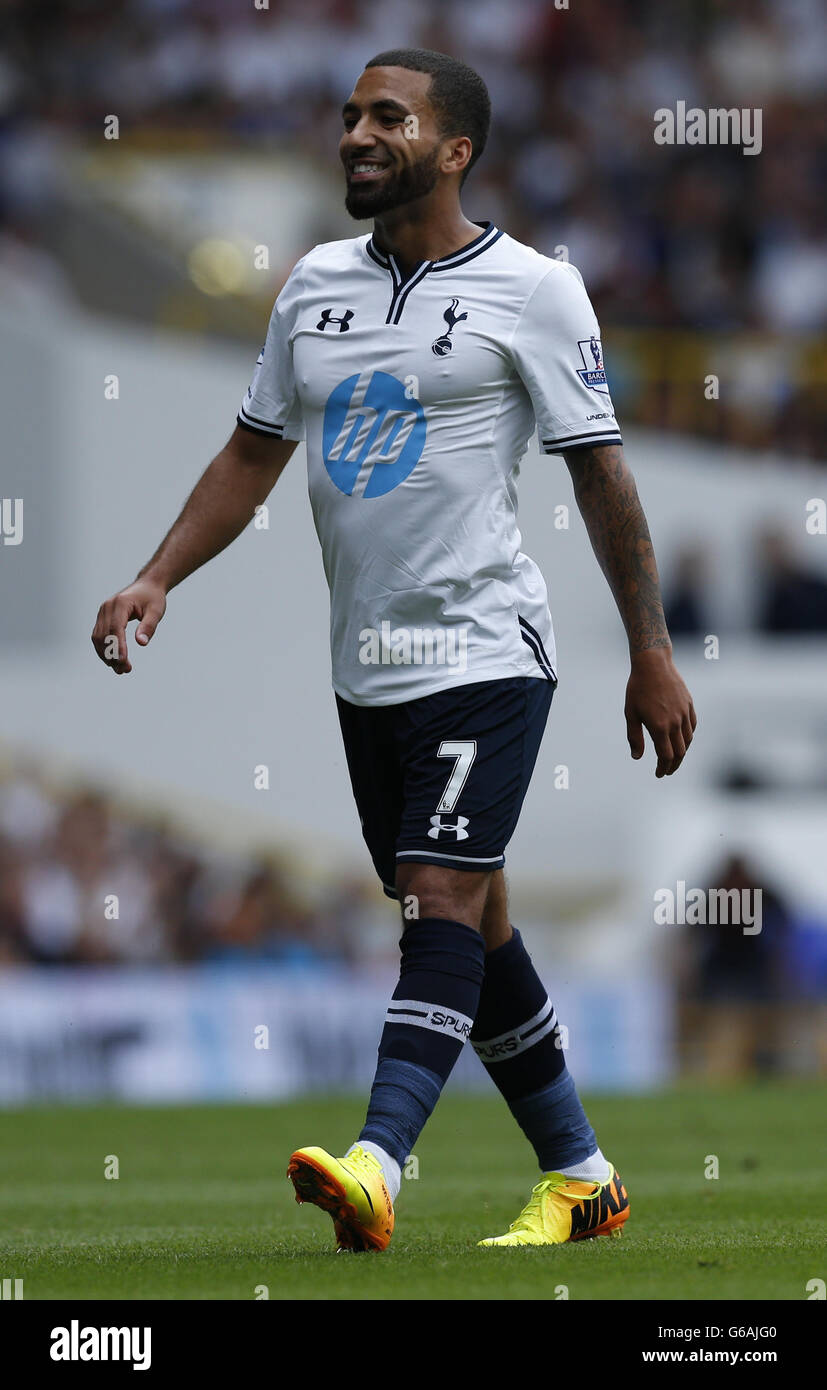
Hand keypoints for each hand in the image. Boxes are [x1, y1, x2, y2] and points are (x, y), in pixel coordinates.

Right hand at [91, 578, 166, 674]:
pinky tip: (113, 661)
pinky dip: (104, 649)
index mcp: (120, 603)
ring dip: (106, 655)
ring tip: (120, 669)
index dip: (118, 646)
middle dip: (112, 655)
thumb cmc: (153, 598)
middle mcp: (107, 607)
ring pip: (98, 638)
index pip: (116, 628)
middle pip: (104, 635)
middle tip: (125, 670)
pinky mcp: (102, 617)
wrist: (147, 586)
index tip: (123, 661)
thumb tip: (141, 643)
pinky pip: (99, 636)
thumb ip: (149, 626)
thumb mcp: (156, 611)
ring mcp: (102, 612)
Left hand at [625, 648, 696, 776]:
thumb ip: (634, 737)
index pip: (666, 756)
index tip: (659, 774)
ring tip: (674, 757)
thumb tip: (637, 757)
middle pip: (680, 752)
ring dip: (682, 752)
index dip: (663, 768)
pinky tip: (682, 740)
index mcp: (659, 727)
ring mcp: (684, 713)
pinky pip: (692, 727)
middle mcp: (675, 722)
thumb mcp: (631, 714)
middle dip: (673, 765)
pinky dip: (688, 737)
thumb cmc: (637, 689)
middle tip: (666, 771)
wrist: (653, 664)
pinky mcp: (689, 705)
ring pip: (688, 740)